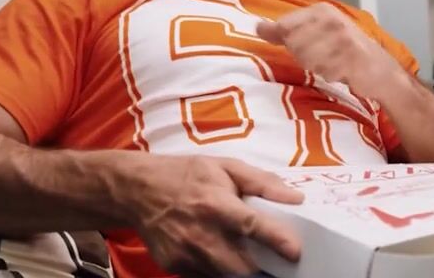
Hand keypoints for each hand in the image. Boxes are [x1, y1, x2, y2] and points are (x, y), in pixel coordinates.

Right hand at [116, 154, 303, 276]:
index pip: (252, 226)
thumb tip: (296, 198)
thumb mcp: (226, 167)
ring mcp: (185, 254)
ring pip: (225, 276)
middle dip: (263, 267)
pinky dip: (221, 271)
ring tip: (253, 258)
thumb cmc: (187, 175)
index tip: (296, 251)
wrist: (138, 190)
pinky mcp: (174, 267)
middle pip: (241, 266)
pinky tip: (225, 255)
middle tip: (278, 261)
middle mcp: (200, 233)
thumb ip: (263, 182)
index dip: (277, 240)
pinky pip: (206, 276)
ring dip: (243, 271)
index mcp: (215, 204)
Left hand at [256, 3, 407, 99]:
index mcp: (322, 10)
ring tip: (334, 62)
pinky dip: (330, 74)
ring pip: (306, 58)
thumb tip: (257, 27)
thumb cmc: (345, 51)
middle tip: (325, 56)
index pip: (285, 26)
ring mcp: (342, 37)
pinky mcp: (350, 56)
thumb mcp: (317, 33)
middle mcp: (332, 19)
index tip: (309, 46)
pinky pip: (323, 71)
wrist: (380, 70)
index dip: (289, 42)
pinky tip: (342, 70)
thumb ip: (288, 29)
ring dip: (318, 66)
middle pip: (294, 44)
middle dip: (305, 56)